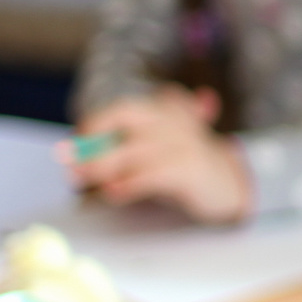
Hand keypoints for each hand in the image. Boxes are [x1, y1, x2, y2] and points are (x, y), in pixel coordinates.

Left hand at [64, 87, 253, 223]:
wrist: (231, 186)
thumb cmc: (185, 169)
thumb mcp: (155, 152)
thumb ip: (123, 150)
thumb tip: (79, 158)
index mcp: (165, 110)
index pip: (123, 109)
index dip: (95, 124)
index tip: (73, 143)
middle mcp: (174, 120)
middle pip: (125, 118)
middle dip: (93, 139)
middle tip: (70, 163)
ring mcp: (184, 143)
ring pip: (133, 149)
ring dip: (102, 165)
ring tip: (83, 180)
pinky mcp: (191, 169)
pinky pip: (152, 174)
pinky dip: (129, 184)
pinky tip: (113, 193)